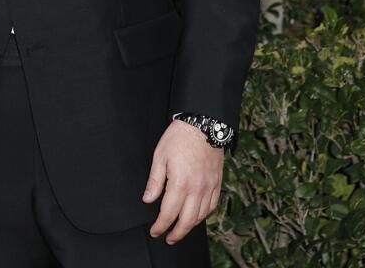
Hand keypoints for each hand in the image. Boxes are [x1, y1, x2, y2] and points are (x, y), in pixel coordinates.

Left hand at [145, 120, 224, 243]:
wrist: (203, 125)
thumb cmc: (178, 138)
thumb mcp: (159, 156)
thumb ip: (154, 181)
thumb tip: (148, 200)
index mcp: (180, 183)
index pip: (168, 213)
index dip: (160, 226)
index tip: (155, 232)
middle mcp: (197, 189)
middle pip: (187, 221)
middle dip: (176, 233)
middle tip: (168, 238)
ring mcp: (209, 187)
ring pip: (201, 216)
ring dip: (190, 227)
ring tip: (180, 230)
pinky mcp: (217, 183)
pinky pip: (212, 206)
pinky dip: (203, 215)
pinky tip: (197, 217)